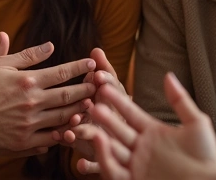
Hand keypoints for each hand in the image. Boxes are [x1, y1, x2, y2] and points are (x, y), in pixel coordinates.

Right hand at [0, 32, 97, 159]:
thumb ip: (24, 56)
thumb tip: (50, 45)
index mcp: (26, 81)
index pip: (62, 72)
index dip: (80, 67)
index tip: (93, 62)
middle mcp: (32, 102)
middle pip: (69, 96)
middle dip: (88, 89)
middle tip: (102, 84)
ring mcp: (29, 124)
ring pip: (64, 117)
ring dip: (81, 110)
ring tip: (92, 104)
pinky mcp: (24, 141)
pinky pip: (51, 138)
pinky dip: (64, 133)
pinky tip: (72, 128)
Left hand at [52, 47, 125, 164]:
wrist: (145, 152)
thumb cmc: (121, 114)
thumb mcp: (114, 94)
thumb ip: (105, 72)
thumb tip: (96, 48)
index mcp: (125, 106)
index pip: (117, 92)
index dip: (108, 84)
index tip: (97, 76)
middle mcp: (124, 126)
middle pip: (112, 116)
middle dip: (99, 110)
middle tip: (87, 104)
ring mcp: (118, 146)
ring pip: (104, 141)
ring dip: (88, 137)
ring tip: (70, 133)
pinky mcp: (112, 165)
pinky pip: (100, 167)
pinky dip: (90, 166)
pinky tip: (78, 166)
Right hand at [89, 73, 215, 179]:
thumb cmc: (206, 158)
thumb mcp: (196, 125)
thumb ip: (180, 100)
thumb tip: (168, 75)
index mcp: (152, 133)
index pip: (130, 113)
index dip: (118, 100)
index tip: (105, 86)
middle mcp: (141, 149)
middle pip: (118, 130)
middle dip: (106, 116)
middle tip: (94, 103)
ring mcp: (135, 165)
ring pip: (112, 149)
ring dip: (101, 134)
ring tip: (95, 122)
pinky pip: (113, 171)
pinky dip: (104, 157)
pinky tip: (101, 141)